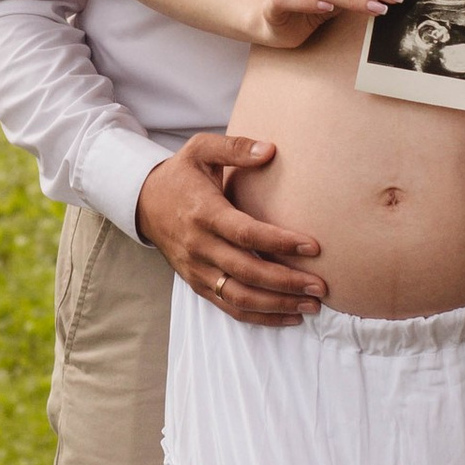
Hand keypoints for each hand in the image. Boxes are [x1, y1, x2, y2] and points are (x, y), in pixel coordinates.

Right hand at [135, 132, 326, 323]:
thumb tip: (270, 150)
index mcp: (204, 213)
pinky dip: (261, 316)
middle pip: (247, 272)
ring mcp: (197, 269)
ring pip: (241, 297)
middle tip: (321, 286)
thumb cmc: (180, 175)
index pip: (245, 234)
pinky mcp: (197, 284)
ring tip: (312, 305)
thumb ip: (235, 148)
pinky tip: (289, 315)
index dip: (279, 242)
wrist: (143, 202)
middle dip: (287, 282)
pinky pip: (230, 307)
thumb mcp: (201, 150)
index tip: (313, 247)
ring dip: (278, 304)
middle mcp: (199, 246)